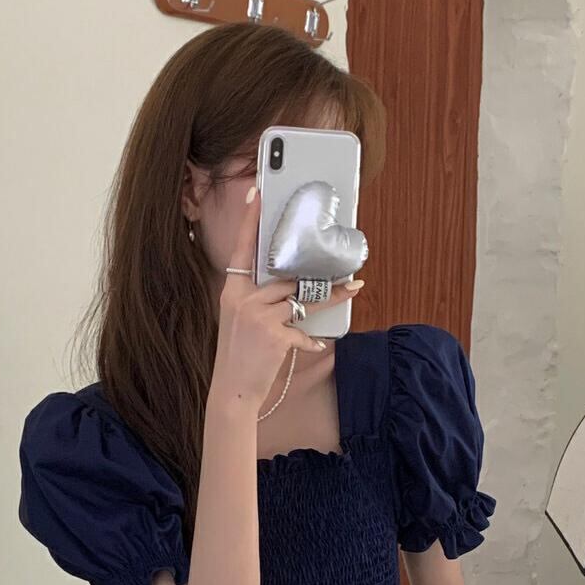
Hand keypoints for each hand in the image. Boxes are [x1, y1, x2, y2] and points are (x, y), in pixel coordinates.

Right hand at [210, 186, 360, 409]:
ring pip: (303, 298)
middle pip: (286, 277)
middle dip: (316, 273)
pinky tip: (318, 344)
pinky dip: (311, 339)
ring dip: (331, 297)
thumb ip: (259, 301)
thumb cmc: (238, 355)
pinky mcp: (275, 336)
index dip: (249, 221)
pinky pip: (302, 331)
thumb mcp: (239, 321)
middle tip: (340, 263)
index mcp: (231, 292)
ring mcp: (259, 317)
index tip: (256, 194)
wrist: (232, 390)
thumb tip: (290, 289)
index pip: (241, 250)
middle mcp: (243, 300)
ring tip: (352, 288)